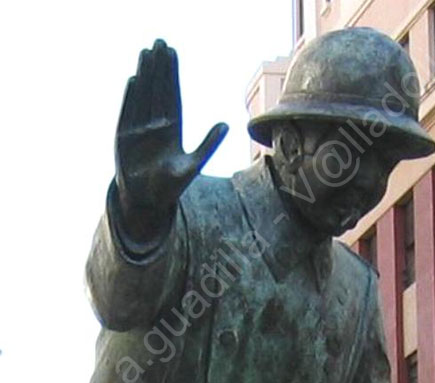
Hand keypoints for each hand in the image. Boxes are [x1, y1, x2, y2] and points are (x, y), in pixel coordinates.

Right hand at [114, 40, 227, 239]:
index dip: (172, 75)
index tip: (173, 53)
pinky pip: (128, 113)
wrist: (146, 204)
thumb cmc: (170, 187)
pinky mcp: (123, 139)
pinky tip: (134, 80)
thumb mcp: (194, 164)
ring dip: (144, 75)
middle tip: (159, 42)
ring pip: (142, 96)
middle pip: (157, 91)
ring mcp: (138, 131)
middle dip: (158, 67)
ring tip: (145, 53)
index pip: (173, 96)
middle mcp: (155, 126)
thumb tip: (228, 124)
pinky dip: (131, 98)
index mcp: (172, 130)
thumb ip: (209, 144)